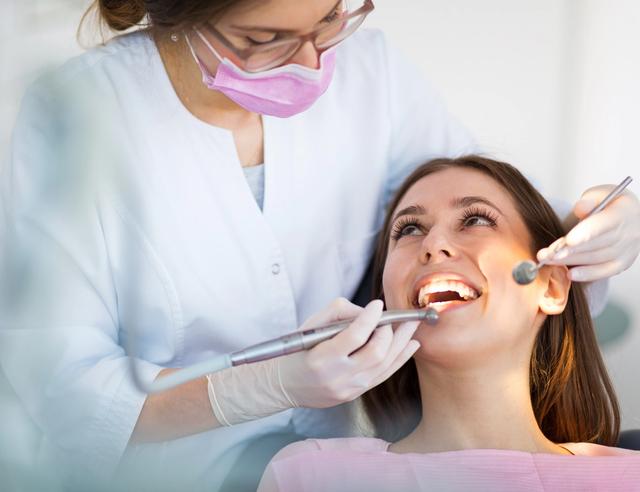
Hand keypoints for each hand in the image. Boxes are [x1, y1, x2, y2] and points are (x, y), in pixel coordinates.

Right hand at [278, 298, 419, 407]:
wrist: (286, 385)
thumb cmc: (298, 350)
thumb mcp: (311, 325)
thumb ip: (339, 313)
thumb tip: (368, 312)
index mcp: (322, 358)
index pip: (354, 336)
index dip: (370, 318)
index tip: (377, 304)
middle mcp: (338, 376)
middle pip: (376, 352)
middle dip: (390, 331)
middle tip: (394, 317)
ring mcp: (349, 388)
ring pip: (385, 364)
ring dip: (401, 342)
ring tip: (412, 325)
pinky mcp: (356, 393)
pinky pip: (384, 375)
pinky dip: (400, 358)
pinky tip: (410, 345)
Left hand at [538, 184, 639, 281]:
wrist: (633, 218)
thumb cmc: (612, 204)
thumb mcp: (602, 193)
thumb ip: (589, 200)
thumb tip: (580, 208)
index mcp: (622, 214)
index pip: (603, 225)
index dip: (585, 234)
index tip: (568, 241)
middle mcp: (627, 234)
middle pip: (596, 245)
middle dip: (569, 251)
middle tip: (547, 254)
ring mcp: (626, 251)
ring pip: (596, 259)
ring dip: (571, 261)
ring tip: (549, 260)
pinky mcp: (622, 263)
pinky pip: (604, 272)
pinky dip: (587, 274)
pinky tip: (570, 274)